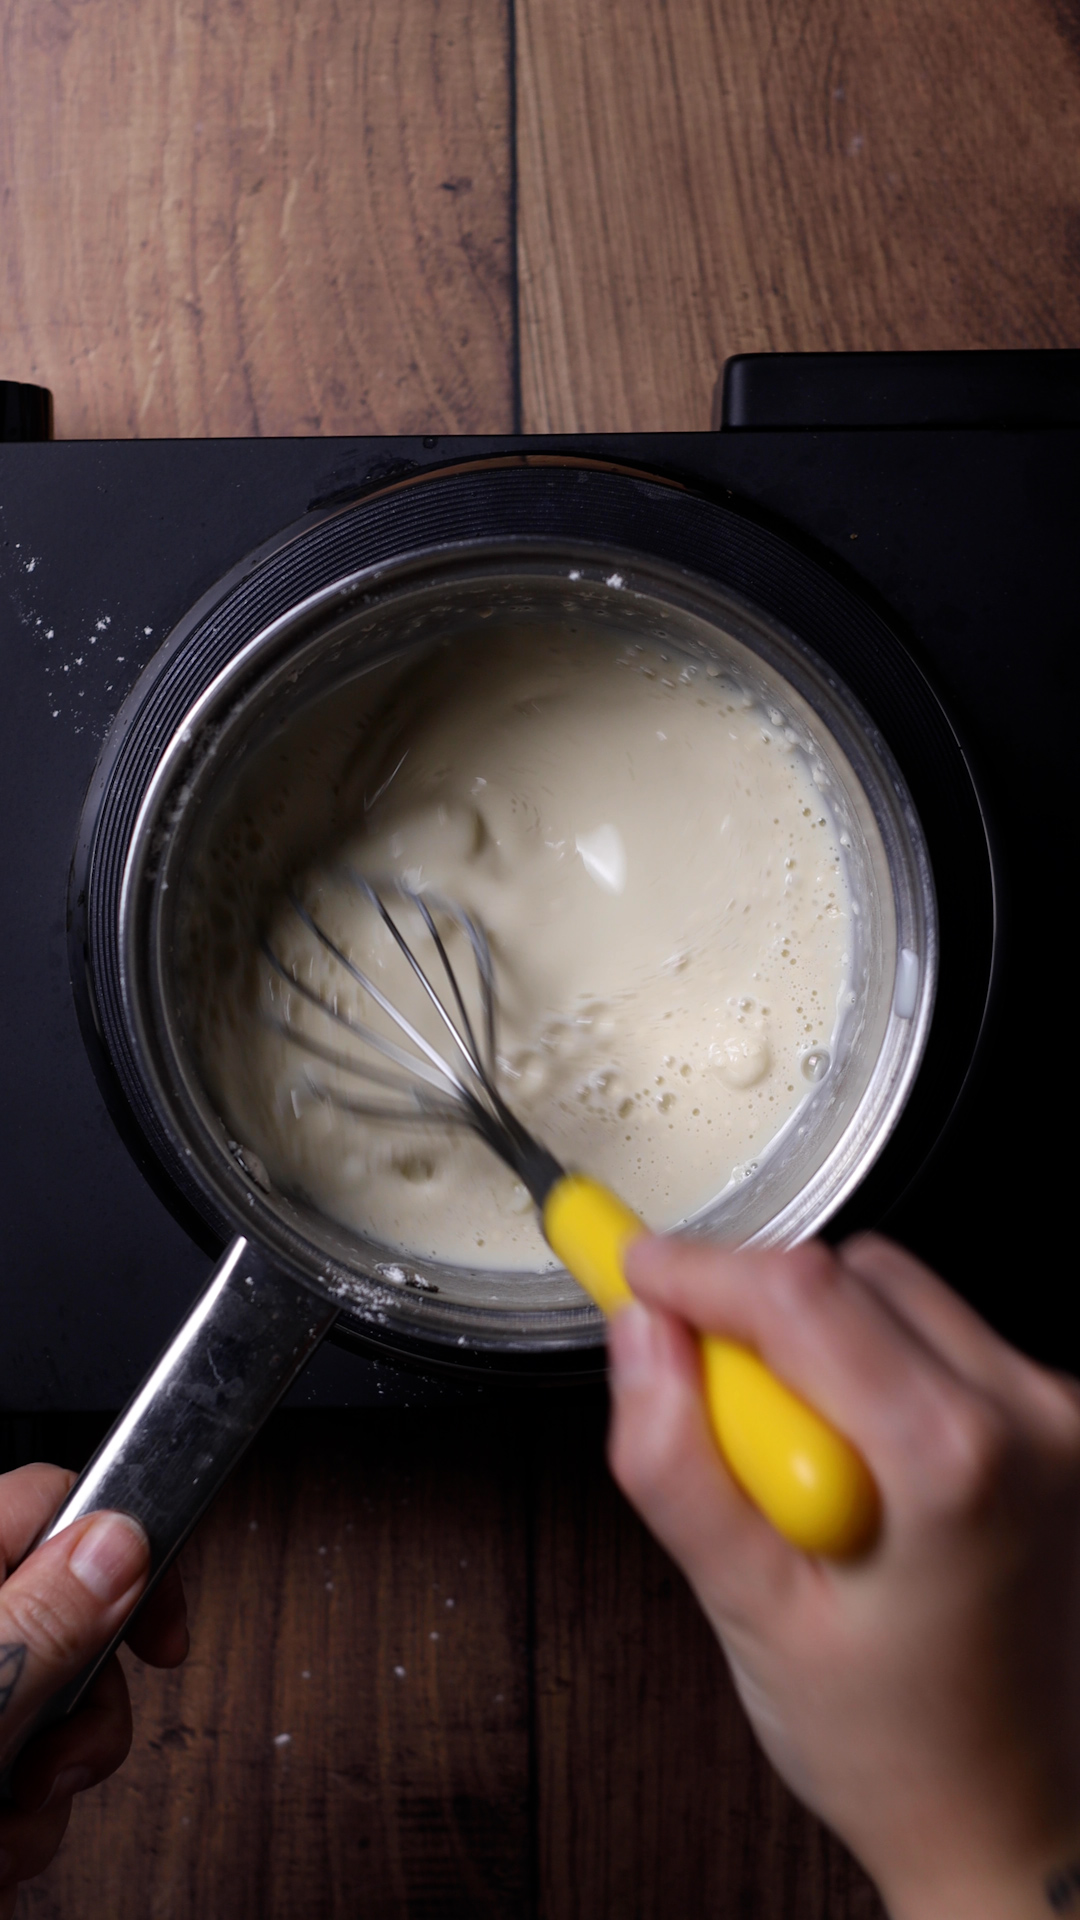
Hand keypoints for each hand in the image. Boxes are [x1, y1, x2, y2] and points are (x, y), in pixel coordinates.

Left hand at [0, 1464, 188, 1916]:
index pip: (61, 1501)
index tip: (163, 1636)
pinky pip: (17, 1784)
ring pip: (52, 1721)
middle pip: (76, 1624)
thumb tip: (123, 1543)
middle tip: (52, 1773)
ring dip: (40, 1806)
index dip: (131, 1552)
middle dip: (85, 1721)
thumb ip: (42, 1621)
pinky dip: (10, 1836)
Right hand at [608, 1233, 1079, 1919]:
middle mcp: (1028, 1415)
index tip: (632, 1272)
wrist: (1013, 1818)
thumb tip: (637, 1335)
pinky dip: (876, 1365)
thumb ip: (676, 1466)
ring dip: (821, 1337)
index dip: (698, 1267)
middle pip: (852, 1275)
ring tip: (797, 1461)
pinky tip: (858, 1465)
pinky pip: (942, 1336)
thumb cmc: (895, 1745)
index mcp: (952, 1460)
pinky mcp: (1064, 1422)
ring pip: (898, 1293)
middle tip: (708, 1402)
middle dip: (756, 1311)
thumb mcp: (750, 1617)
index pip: (799, 1291)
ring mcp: (1059, 1416)